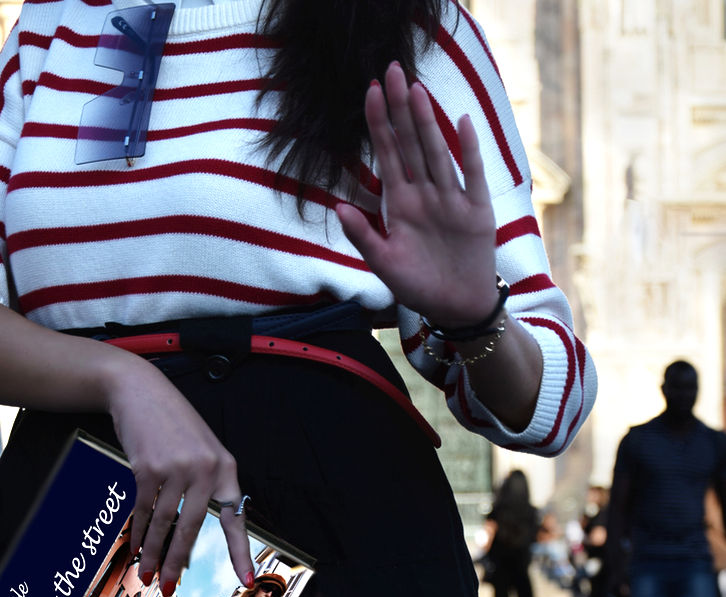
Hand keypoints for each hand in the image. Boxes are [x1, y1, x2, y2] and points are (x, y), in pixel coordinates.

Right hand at [99, 356, 254, 592]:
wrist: (140, 392)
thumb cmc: (173, 424)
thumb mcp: (203, 449)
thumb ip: (206, 482)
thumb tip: (197, 526)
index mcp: (225, 468)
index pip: (235, 516)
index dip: (240, 550)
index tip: (246, 579)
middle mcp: (204, 469)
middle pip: (190, 528)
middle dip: (177, 562)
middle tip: (168, 588)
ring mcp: (176, 468)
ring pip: (164, 523)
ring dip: (153, 552)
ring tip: (147, 574)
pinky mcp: (148, 467)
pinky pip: (144, 509)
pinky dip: (139, 531)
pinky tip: (135, 547)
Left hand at [336, 61, 498, 329]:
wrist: (455, 307)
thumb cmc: (417, 286)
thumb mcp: (384, 263)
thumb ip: (363, 235)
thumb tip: (338, 206)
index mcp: (399, 204)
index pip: (387, 155)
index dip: (379, 124)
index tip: (370, 92)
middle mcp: (424, 194)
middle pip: (411, 143)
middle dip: (401, 109)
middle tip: (392, 71)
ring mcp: (451, 199)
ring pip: (437, 153)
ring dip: (427, 123)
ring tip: (416, 91)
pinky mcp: (476, 210)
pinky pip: (472, 175)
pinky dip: (468, 151)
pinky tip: (461, 123)